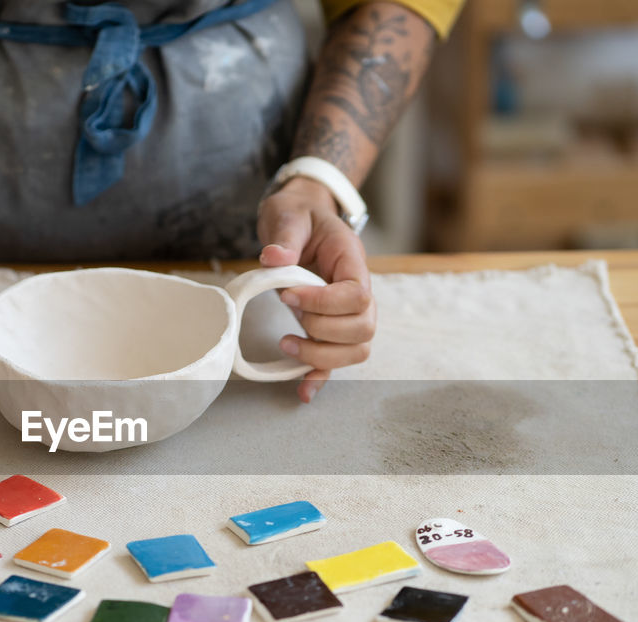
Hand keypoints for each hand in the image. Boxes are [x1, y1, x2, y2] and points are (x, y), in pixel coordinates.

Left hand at [257, 176, 375, 402]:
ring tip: (286, 344)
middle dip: (323, 330)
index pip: (358, 294)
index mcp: (352, 261)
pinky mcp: (330, 327)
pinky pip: (336, 359)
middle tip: (291, 315)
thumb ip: (285, 235)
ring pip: (357, 349)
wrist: (300, 218)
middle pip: (364, 328)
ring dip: (322, 356)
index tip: (288, 294)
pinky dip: (321, 377)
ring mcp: (347, 312)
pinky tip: (302, 391)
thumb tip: (274, 258)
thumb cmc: (298, 215)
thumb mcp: (288, 214)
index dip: (324, 302)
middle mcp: (357, 289)